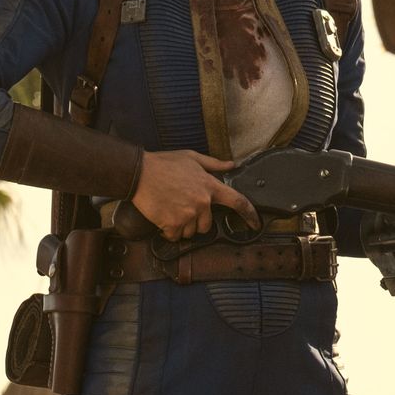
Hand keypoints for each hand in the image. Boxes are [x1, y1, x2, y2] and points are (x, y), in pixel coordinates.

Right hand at [131, 150, 259, 241]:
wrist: (139, 173)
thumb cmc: (164, 163)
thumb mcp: (192, 158)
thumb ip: (213, 164)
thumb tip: (231, 165)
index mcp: (210, 186)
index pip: (237, 201)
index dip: (249, 214)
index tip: (255, 223)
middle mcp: (202, 203)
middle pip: (208, 225)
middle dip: (198, 221)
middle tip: (183, 209)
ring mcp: (188, 214)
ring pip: (191, 232)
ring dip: (183, 227)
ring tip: (171, 211)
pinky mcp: (172, 224)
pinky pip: (176, 236)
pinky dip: (169, 231)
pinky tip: (163, 218)